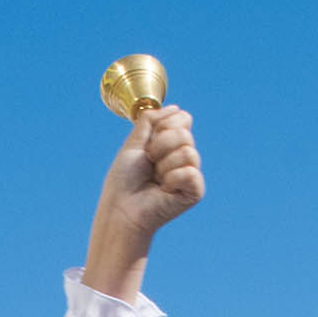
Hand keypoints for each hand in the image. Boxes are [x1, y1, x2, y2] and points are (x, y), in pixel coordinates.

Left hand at [89, 105, 204, 257]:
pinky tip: (164, 190)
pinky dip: (172, 179)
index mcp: (171, 143)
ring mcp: (191, 174)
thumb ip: (151, 120)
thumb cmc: (124, 180)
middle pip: (185, 133)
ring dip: (164, 165)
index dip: (163, 127)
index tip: (148, 145)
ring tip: (155, 179)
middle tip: (149, 164)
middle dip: (160, 146)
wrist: (121, 208)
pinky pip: (190, 172)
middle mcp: (184, 156)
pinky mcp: (195, 191)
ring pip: (188, 151)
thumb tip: (176, 108)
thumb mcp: (135, 142)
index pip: (183, 118)